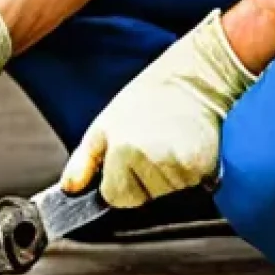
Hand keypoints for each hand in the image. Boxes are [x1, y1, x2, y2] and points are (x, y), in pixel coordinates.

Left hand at [60, 10, 256, 207]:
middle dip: (143, 178)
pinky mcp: (204, 169)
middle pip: (141, 198)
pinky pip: (189, 187)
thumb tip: (70, 188)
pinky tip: (186, 146)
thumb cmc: (151, 96)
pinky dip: (187, 173)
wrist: (196, 76)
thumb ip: (84, 159)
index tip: (129, 155)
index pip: (115, 197)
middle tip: (152, 142)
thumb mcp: (107, 121)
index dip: (119, 179)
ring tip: (170, 140)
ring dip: (166, 175)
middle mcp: (151, 162)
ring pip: (165, 193)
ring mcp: (180, 168)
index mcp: (123, 150)